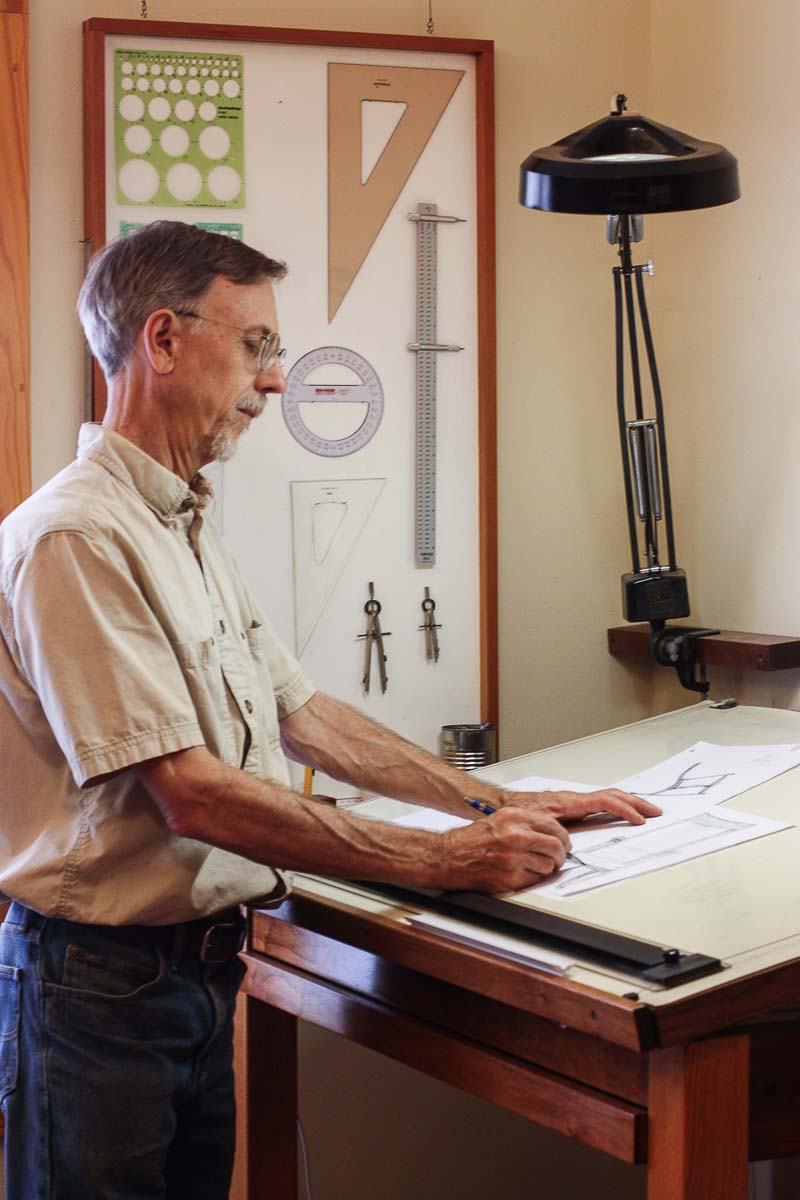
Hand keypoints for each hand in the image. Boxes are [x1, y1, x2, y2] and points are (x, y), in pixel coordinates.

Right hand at [440, 807, 568, 892]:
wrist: (450, 857)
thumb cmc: (472, 840)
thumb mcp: (499, 819)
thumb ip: (524, 823)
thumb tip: (550, 832)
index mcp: (513, 817)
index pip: (552, 825)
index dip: (562, 836)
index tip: (564, 842)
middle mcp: (514, 835)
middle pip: (555, 845)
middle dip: (561, 854)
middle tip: (559, 857)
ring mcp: (513, 857)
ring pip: (549, 865)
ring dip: (548, 868)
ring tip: (539, 866)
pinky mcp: (510, 877)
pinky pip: (536, 879)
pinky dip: (534, 878)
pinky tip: (525, 873)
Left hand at [499, 788, 660, 825]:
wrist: (502, 806)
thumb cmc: (516, 814)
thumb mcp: (535, 824)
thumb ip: (553, 833)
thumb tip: (569, 846)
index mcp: (570, 802)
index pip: (605, 801)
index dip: (624, 810)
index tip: (639, 820)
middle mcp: (575, 799)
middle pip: (612, 795)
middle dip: (636, 802)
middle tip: (656, 811)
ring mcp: (574, 801)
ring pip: (607, 797)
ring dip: (628, 802)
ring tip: (646, 810)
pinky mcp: (571, 806)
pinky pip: (599, 802)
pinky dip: (615, 805)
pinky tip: (621, 813)